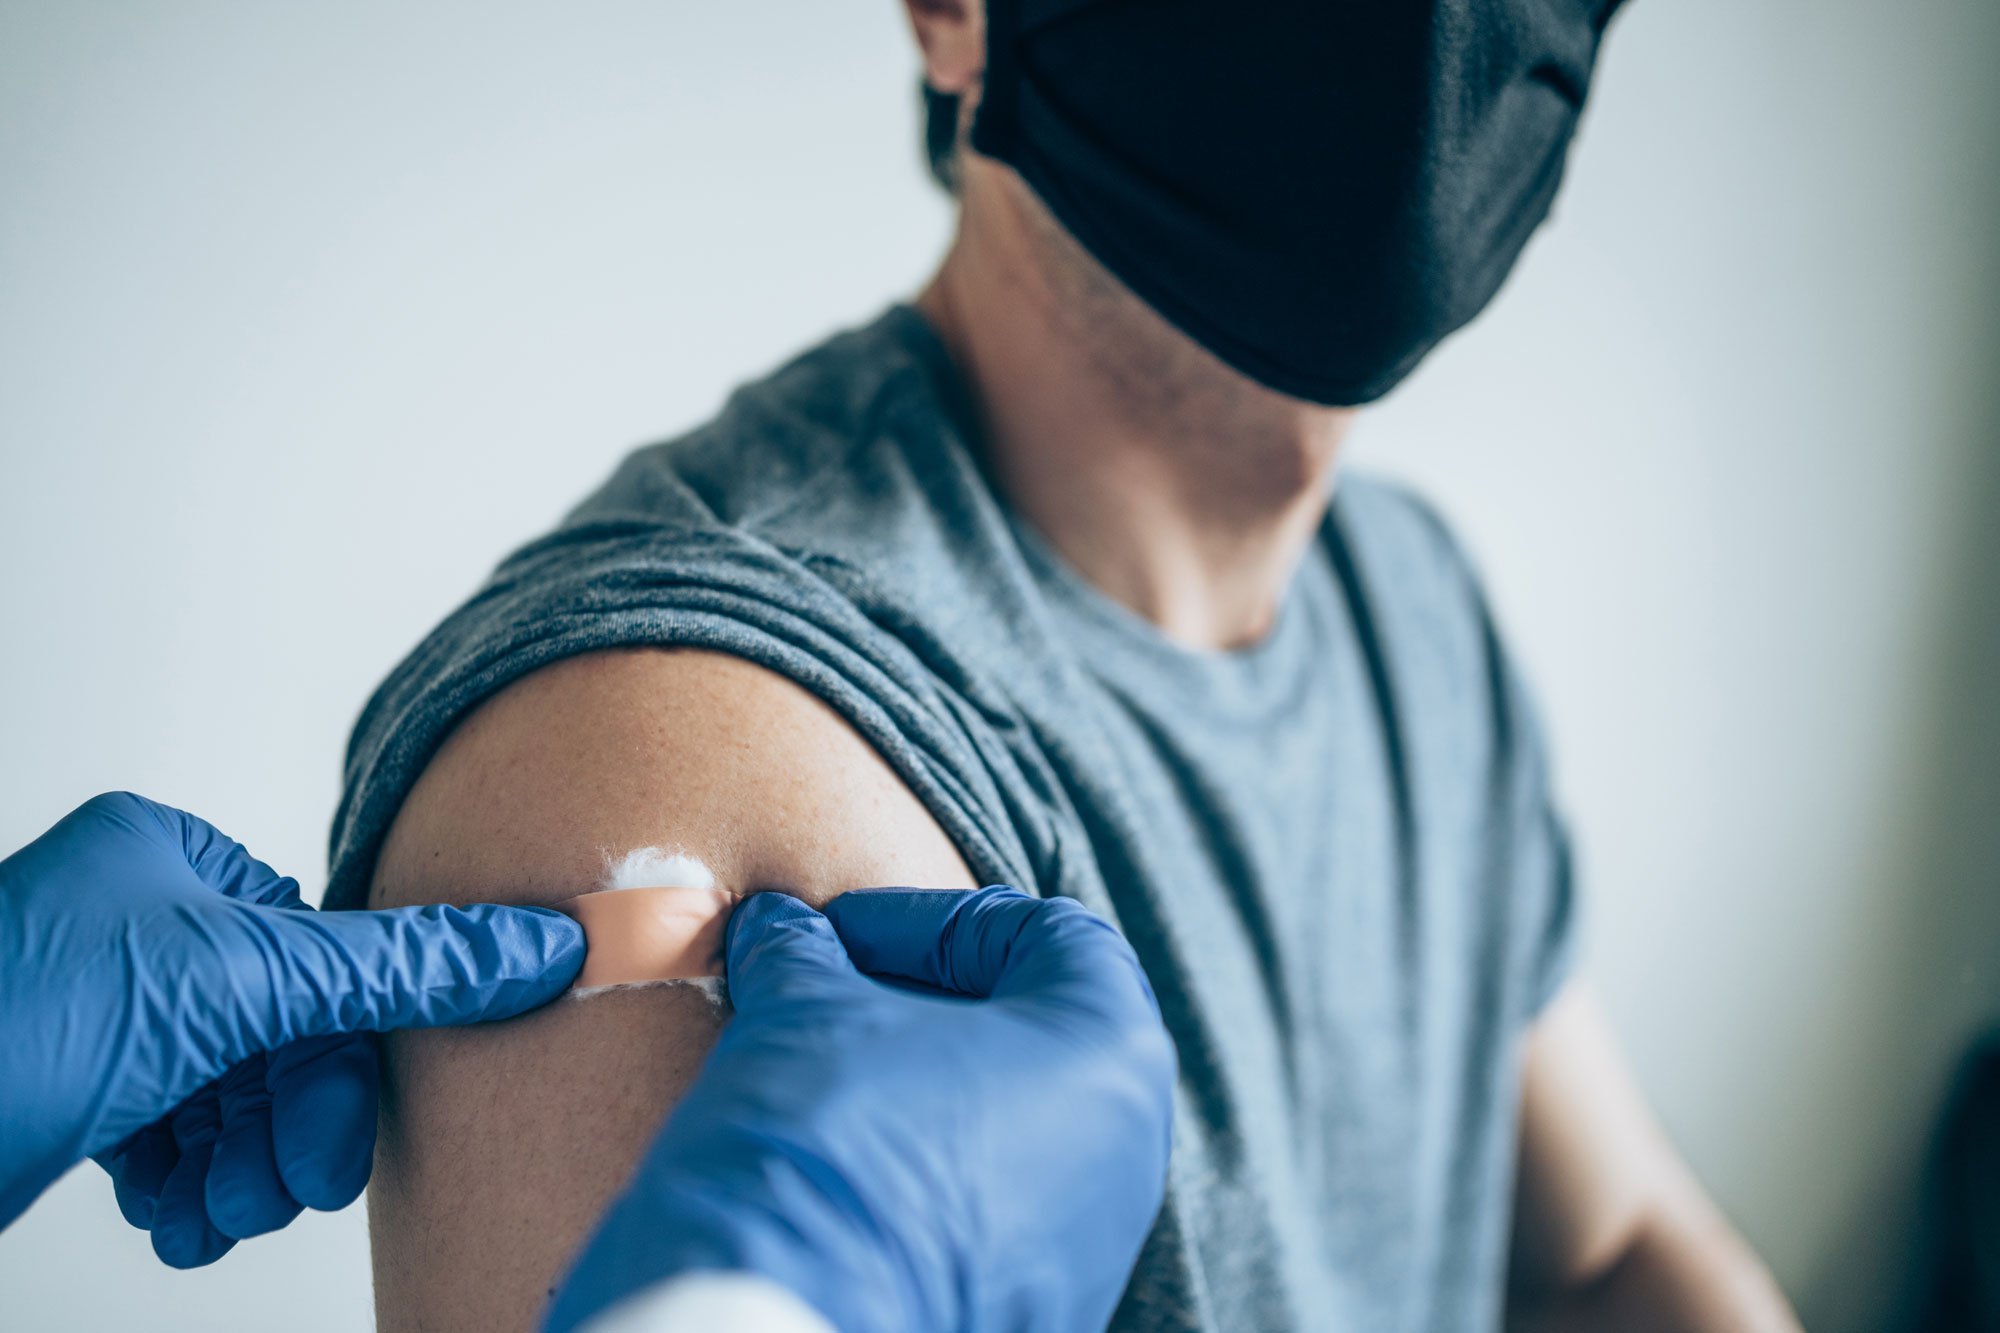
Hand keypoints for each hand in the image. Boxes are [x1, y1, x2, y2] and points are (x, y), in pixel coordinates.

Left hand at [0, 792, 583, 1261]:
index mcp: (165, 861)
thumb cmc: (9, 1021)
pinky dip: (184, 1187)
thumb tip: (543, 943)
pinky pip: (169, 1137)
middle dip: (278, 1130)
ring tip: (208, 1217)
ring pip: (226, 1097)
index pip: (314, 954)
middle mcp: (131, 927)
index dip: (334, 1060)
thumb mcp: (234, 981)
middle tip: (276, 1190)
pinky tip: (171, 1218)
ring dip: (234, 1171)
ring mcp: (95, 1015)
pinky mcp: (67, 1095)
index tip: (334, 1144)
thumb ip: (399, 967)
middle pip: (276, 1037)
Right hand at [546, 885, 1176, 1332]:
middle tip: (830, 1000)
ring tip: (822, 1084)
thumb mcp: (802, 1015)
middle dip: (925, 1004)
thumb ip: (802, 955)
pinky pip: (994, 1215)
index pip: (1049, 935)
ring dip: (923, 1089)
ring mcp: (1090, 1248)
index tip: (843, 936)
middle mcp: (1129, 1153)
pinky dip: (928, 1177)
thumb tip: (777, 928)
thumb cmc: (823, 1149)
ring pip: (1015, 1127)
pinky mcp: (1040, 1313)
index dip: (935, 921)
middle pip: (1036, 1032)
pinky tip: (841, 1175)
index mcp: (1112, 1051)